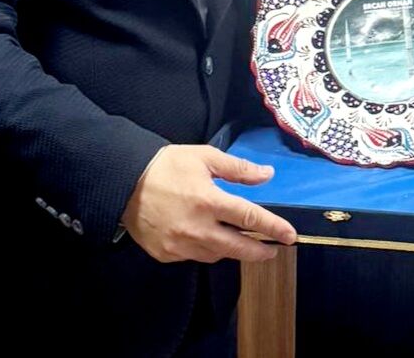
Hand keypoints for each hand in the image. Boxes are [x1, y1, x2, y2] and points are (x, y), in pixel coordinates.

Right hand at [120, 144, 297, 264]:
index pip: (249, 218)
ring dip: (232, 249)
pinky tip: (208, 238)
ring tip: (241, 241)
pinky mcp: (167, 255)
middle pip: (238, 247)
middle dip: (260, 251)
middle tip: (273, 250)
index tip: (290, 236)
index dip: (273, 228)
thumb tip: (266, 175)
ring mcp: (181, 245)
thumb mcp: (203, 157)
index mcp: (208, 200)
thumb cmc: (166, 165)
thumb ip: (237, 169)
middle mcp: (197, 228)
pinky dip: (207, 249)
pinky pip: (195, 256)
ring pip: (217, 254)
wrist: (123, 182)